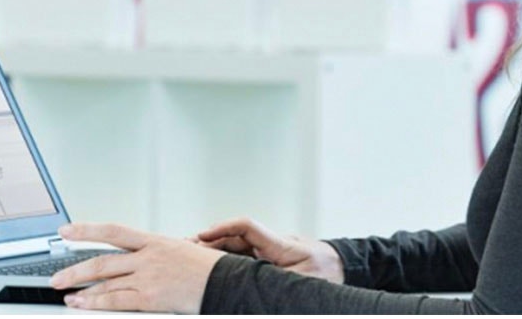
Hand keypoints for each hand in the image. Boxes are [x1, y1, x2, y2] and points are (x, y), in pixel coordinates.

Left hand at [50, 223, 225, 312]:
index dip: (87, 229)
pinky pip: (116, 300)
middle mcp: (148, 256)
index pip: (114, 230)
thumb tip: (141, 256)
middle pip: (102, 260)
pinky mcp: (151, 297)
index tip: (67, 230)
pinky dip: (95, 303)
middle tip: (56, 277)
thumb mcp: (183, 250)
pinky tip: (82, 304)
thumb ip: (158, 253)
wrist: (226, 281)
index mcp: (155, 241)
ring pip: (105, 282)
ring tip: (65, 294)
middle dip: (74, 269)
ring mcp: (149, 276)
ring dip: (81, 290)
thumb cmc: (209, 268)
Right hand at [197, 217, 343, 283]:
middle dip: (208, 240)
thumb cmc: (327, 275)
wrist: (340, 267)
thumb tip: (263, 293)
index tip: (203, 236)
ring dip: (211, 250)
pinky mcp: (264, 259)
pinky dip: (221, 258)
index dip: (224, 228)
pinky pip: (238, 255)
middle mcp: (269, 243)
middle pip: (233, 236)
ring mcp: (265, 250)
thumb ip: (283, 285)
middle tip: (181, 248)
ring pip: (233, 246)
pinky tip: (205, 266)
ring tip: (185, 255)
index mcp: (280, 245)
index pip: (247, 227)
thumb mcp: (307, 283)